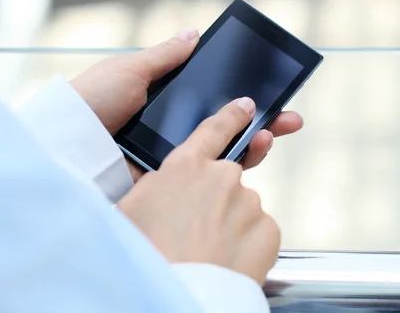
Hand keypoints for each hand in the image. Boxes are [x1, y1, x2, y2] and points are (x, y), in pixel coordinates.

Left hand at [70, 28, 303, 179]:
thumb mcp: (130, 70)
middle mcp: (177, 130)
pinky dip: (237, 165)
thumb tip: (194, 34)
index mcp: (168, 102)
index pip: (216, 99)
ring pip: (227, 153)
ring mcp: (178, 157)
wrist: (66, 146)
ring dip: (258, 142)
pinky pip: (212, 175)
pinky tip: (256, 150)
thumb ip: (166, 57)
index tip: (271, 90)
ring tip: (274, 131)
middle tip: (291, 118)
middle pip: (229, 126)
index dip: (244, 95)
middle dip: (265, 121)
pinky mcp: (174, 182)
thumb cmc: (92, 101)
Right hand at [118, 97, 279, 284]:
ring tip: (206, 252)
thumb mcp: (131, 209)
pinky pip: (259, 231)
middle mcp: (222, 177)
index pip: (215, 129)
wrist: (174, 295)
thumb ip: (157, 185)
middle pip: (228, 178)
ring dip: (230, 225)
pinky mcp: (268, 229)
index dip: (231, 116)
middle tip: (196, 230)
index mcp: (185, 166)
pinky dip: (247, 244)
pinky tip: (226, 260)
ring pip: (243, 208)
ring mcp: (248, 202)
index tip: (245, 106)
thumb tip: (167, 185)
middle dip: (217, 198)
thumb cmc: (144, 256)